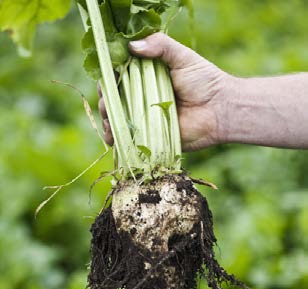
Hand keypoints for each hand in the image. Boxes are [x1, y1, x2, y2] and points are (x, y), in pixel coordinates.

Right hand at [99, 33, 231, 150]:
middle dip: (106, 103)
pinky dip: (116, 139)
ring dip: (108, 121)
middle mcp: (142, 98)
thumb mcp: (182, 56)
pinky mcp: (149, 137)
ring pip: (117, 120)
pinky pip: (128, 139)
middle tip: (108, 104)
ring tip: (109, 121)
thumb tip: (131, 46)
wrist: (220, 111)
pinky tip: (112, 138)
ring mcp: (144, 118)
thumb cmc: (204, 81)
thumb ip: (160, 45)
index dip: (109, 78)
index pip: (119, 77)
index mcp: (146, 78)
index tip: (108, 79)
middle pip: (113, 100)